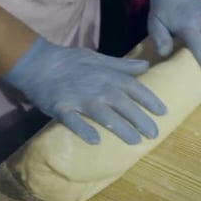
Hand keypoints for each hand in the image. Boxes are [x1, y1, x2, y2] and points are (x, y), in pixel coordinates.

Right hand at [4, 38, 166, 144]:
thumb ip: (123, 65)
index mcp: (109, 75)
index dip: (150, 100)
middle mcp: (98, 87)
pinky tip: (96, 141)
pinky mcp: (62, 107)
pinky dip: (84, 130)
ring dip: (121, 128)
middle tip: (154, 134)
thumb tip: (146, 65)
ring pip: (104, 115)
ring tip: (135, 141)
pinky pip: (74, 121)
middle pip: (124, 104)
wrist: (37, 62)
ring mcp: (80, 98)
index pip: (135, 88)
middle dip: (141, 119)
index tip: (164, 112)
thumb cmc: (71, 61)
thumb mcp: (100, 58)